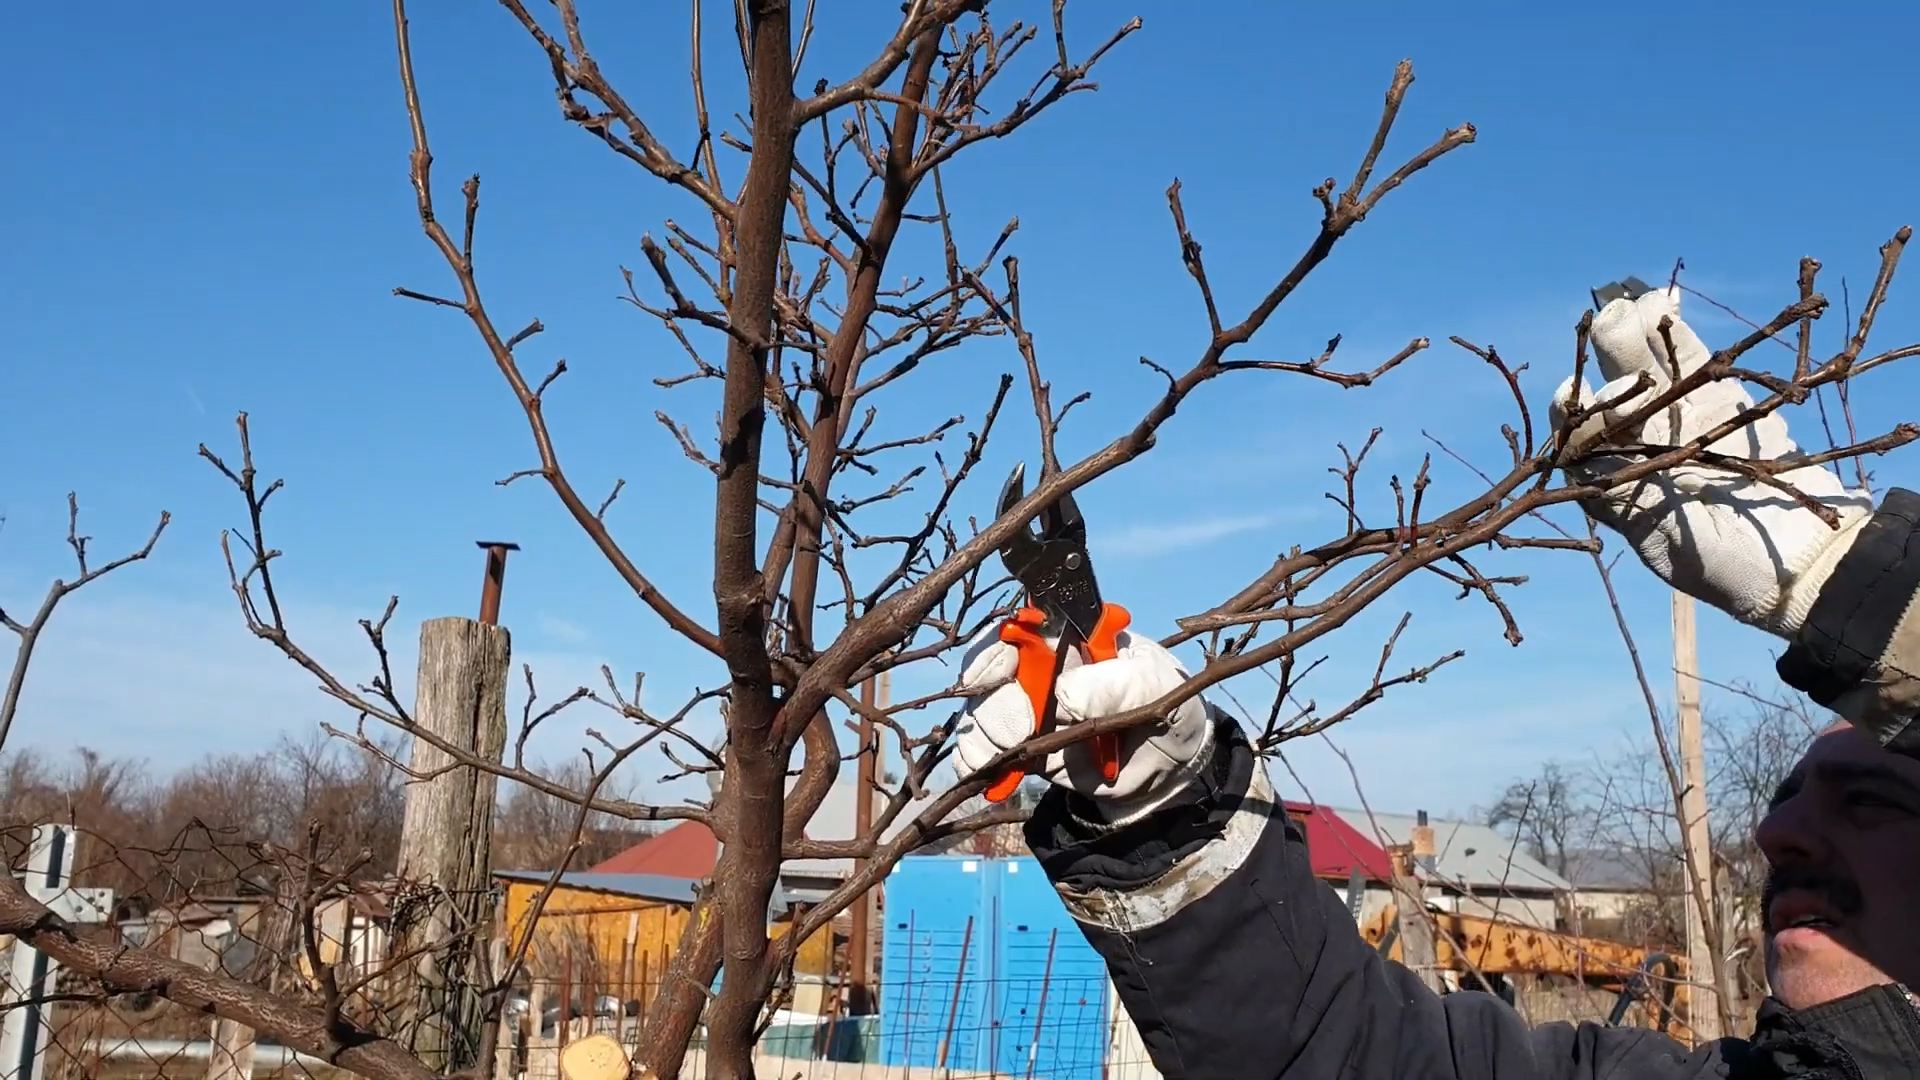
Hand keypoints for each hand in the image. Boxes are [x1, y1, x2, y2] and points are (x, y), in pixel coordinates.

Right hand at [952, 622, 1211, 819]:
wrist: (1170, 768)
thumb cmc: (1167, 705)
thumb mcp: (1155, 687)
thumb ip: (1115, 684)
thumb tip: (1063, 694)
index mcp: (1071, 638)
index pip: (1021, 628)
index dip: (999, 647)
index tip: (998, 673)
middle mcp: (1042, 668)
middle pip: (990, 670)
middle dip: (993, 700)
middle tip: (1015, 730)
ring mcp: (1029, 708)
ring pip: (983, 710)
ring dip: (983, 733)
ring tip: (1005, 754)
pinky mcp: (1024, 746)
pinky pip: (984, 749)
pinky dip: (976, 761)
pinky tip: (984, 772)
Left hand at [1550, 285, 1871, 636]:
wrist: (1802, 558)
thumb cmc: (1727, 562)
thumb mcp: (1665, 537)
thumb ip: (1621, 496)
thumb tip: (1573, 460)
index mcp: (1612, 478)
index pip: (1575, 433)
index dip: (1575, 410)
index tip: (1586, 397)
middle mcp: (1637, 443)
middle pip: (1607, 389)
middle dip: (1604, 357)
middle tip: (1610, 328)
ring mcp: (1676, 418)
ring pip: (1643, 365)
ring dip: (1633, 333)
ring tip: (1633, 305)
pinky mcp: (1718, 400)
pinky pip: (1689, 359)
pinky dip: (1673, 330)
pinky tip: (1659, 304)